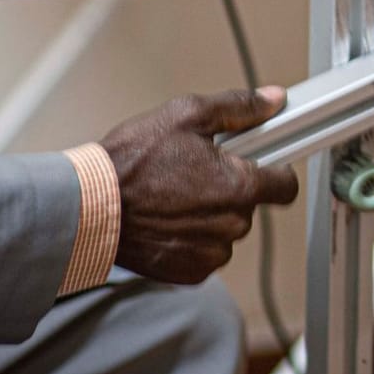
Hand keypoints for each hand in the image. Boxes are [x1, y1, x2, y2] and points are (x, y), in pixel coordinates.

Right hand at [100, 87, 300, 284]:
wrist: (87, 208)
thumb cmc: (130, 163)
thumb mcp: (186, 115)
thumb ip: (238, 107)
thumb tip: (272, 100)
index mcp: (240, 187)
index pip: (286, 185)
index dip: (276, 170)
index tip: (263, 163)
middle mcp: (231, 225)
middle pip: (250, 205)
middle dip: (230, 188)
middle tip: (196, 173)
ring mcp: (211, 253)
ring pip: (226, 230)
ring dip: (210, 215)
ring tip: (174, 196)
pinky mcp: (189, 272)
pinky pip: (205, 252)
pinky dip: (191, 238)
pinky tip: (166, 220)